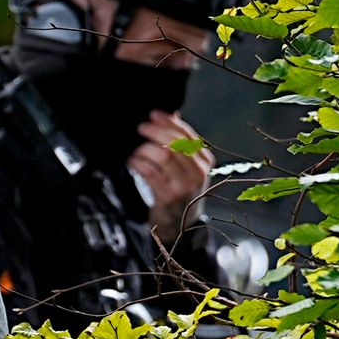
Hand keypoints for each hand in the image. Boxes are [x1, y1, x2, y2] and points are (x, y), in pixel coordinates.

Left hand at [129, 110, 212, 236]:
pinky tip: (133, 162)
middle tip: (141, 127)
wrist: (180, 223)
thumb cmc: (180, 189)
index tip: (154, 114)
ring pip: (163, 156)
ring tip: (137, 151)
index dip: (170, 123)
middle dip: (156, 132)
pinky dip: (139, 164)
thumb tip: (168, 116)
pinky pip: (151, 173)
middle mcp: (198, 172)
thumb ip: (180, 144)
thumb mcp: (186, 167)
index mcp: (205, 161)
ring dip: (145, 149)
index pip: (188, 135)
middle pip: (176, 144)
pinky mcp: (168, 196)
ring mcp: (184, 185)